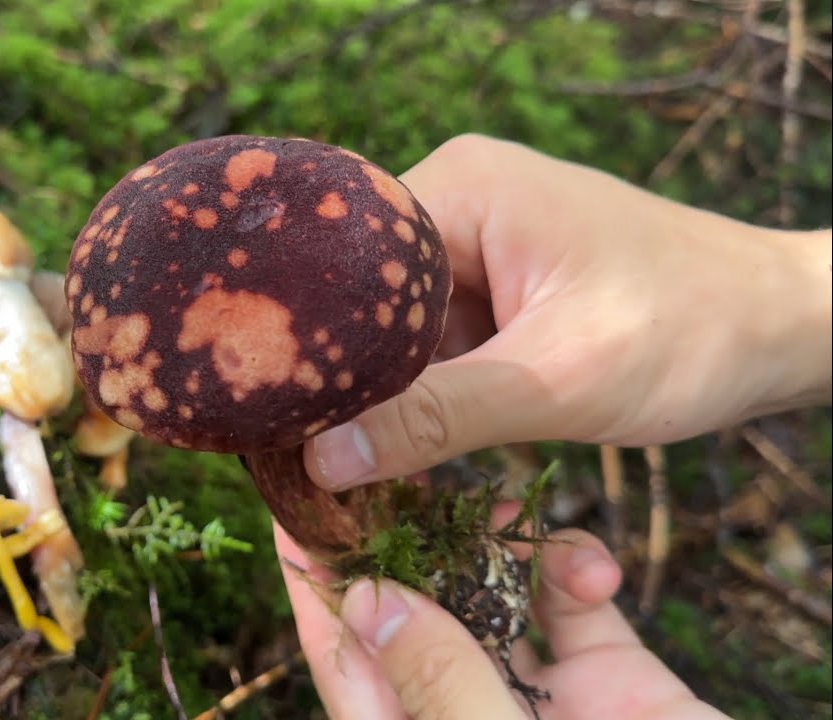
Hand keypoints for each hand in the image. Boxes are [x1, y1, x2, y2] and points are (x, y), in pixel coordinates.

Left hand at [277, 516, 729, 719]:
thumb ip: (439, 684)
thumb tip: (367, 603)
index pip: (347, 666)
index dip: (317, 591)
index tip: (293, 514)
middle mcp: (472, 718)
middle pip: (413, 622)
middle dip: (404, 546)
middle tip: (392, 469)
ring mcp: (544, 702)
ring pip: (492, 601)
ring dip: (491, 550)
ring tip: (497, 509)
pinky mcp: (613, 683)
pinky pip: (574, 606)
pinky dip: (573, 569)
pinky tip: (588, 565)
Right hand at [303, 135, 831, 488]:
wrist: (781, 328)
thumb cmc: (689, 332)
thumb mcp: (557, 379)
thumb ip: (437, 417)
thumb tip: (322, 460)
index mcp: (461, 188)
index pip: (341, 262)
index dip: (308, 340)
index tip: (280, 414)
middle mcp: (457, 201)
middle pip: (360, 297)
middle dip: (348, 373)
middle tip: (310, 452)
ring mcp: (476, 244)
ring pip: (393, 327)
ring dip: (388, 389)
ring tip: (354, 454)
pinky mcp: (496, 285)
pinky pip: (434, 340)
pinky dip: (428, 390)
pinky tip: (411, 438)